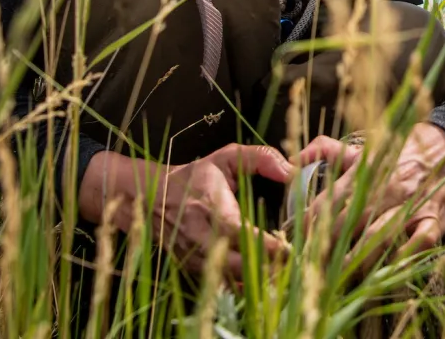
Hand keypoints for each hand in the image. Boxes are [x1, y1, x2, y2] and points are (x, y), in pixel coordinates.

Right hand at [79, 144, 293, 278]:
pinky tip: (259, 278)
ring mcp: (194, 258)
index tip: (288, 246)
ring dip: (256, 280)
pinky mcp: (192, 270)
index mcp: (211, 209)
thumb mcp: (227, 158)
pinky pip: (220, 286)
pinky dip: (241, 286)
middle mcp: (200, 238)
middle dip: (266, 267)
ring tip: (280, 272)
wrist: (151, 197)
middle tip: (290, 262)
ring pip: (229, 281)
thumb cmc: (196, 176)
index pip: (240, 234)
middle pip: (236, 264)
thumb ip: (262, 158)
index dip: (266, 245)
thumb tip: (293, 172)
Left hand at [296, 123, 444, 270]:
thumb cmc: (400, 152)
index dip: (308, 226)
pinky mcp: (434, 217)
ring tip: (340, 279)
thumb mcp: (364, 148)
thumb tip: (295, 157)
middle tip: (310, 270)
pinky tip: (388, 268)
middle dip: (325, 249)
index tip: (296, 244)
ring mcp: (411, 204)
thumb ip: (327, 150)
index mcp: (364, 172)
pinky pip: (419, 241)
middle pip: (347, 223)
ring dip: (357, 260)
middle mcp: (385, 188)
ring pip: (378, 236)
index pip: (327, 202)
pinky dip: (404, 256)